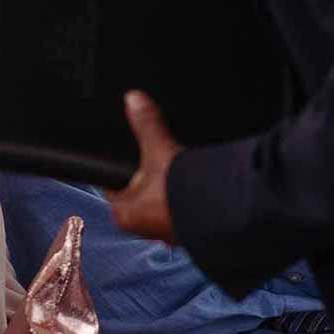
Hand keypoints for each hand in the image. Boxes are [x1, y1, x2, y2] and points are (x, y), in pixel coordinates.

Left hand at [107, 91, 181, 242]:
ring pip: (159, 206)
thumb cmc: (182, 193)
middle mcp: (141, 228)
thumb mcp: (159, 150)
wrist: (221, 214)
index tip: (125, 159)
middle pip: (137, 195)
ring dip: (167, 193)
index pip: (112, 186)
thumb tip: (133, 100)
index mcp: (124, 212)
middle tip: (156, 164)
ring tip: (176, 177)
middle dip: (147, 181)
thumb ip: (146, 124)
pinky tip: (193, 190)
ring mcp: (164, 233)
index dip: (118, 170)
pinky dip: (185, 202)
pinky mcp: (186, 233)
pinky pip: (180, 213)